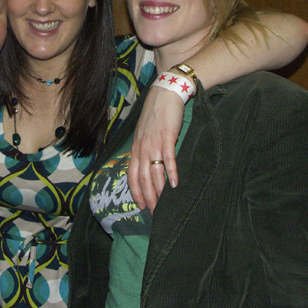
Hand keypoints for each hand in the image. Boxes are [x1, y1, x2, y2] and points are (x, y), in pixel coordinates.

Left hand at [128, 86, 183, 211]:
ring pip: (154, 172)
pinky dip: (171, 173)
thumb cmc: (155, 115)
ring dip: (159, 190)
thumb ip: (143, 149)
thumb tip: (145, 165)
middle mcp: (142, 148)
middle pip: (143, 178)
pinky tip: (175, 185)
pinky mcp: (168, 137)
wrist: (164, 95)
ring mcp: (154, 143)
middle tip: (154, 212)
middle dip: (148, 197)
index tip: (141, 206)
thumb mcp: (143, 133)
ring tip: (164, 205)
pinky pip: (168, 159)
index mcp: (136, 148)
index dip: (136, 192)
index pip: (132, 175)